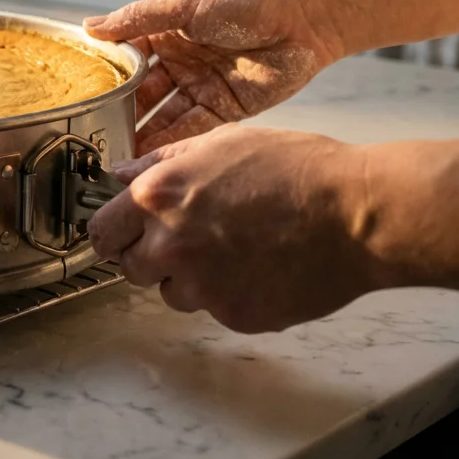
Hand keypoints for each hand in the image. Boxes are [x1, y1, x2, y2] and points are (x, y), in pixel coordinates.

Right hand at [84, 0, 344, 154]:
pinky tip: (149, 156)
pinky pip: (191, 129)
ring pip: (163, 114)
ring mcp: (201, 86)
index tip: (82, 97)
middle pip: (142, 92)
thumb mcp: (185, 3)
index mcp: (167, 30)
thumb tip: (90, 26)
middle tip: (95, 135)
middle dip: (121, 112)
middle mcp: (180, 61)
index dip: (107, 77)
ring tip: (116, 153)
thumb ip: (137, 18)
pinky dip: (170, 142)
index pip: (127, 58)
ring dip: (143, 133)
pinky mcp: (223, 109)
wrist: (304, 19)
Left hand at [87, 125, 381, 333]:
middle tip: (192, 237)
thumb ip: (161, 162)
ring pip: (172, 293)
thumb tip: (119, 174)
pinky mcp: (233, 315)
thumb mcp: (221, 142)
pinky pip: (215, 310)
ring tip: (236, 248)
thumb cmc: (296, 169)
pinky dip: (231, 294)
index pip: (101, 232)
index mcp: (158, 198)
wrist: (357, 213)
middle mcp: (170, 245)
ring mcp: (202, 286)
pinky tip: (262, 266)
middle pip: (131, 269)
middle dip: (153, 256)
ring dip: (191, 278)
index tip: (125, 233)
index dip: (114, 232)